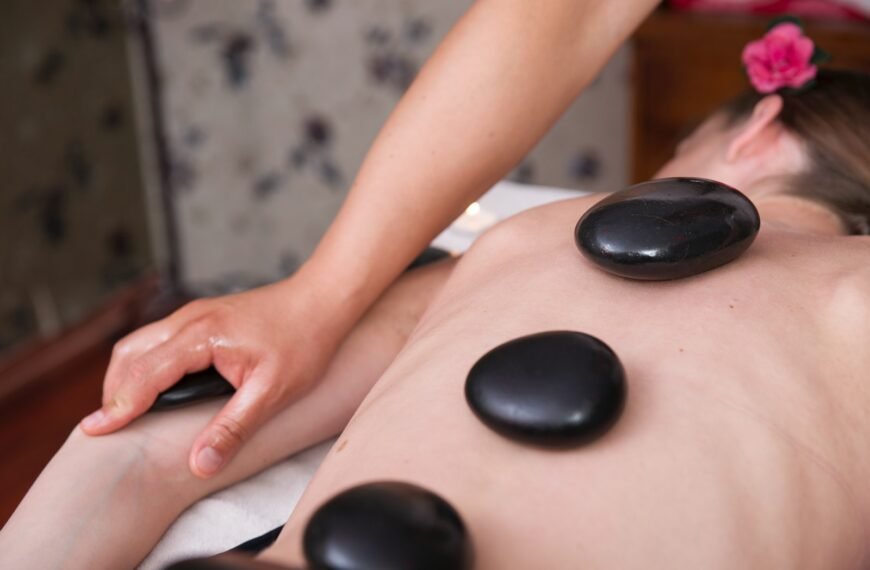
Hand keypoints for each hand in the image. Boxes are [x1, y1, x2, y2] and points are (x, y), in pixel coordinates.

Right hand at [80, 277, 341, 477]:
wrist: (323, 300)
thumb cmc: (303, 341)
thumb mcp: (273, 392)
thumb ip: (234, 428)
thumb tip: (200, 464)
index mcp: (203, 336)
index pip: (145, 374)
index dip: (118, 406)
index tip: (93, 432)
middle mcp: (190, 319)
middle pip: (130, 353)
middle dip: (114, 391)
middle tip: (109, 428)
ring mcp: (194, 315)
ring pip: (140, 342)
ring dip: (126, 376)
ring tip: (127, 413)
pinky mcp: (202, 317)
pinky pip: (158, 339)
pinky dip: (144, 364)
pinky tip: (155, 387)